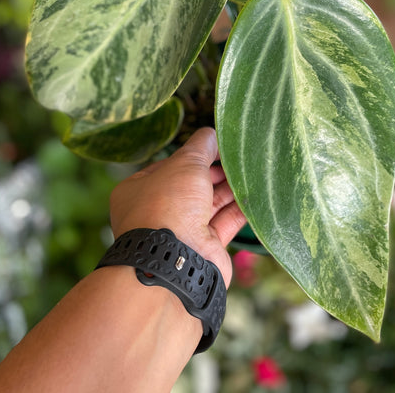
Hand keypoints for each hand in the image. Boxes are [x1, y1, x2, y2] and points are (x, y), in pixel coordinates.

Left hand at [109, 127, 245, 285]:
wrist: (175, 261)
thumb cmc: (169, 204)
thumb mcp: (185, 163)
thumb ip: (201, 146)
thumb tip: (212, 134)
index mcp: (139, 190)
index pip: (169, 166)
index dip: (194, 155)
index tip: (217, 146)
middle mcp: (158, 211)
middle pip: (192, 185)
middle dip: (215, 172)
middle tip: (239, 157)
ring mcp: (182, 232)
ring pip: (210, 204)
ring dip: (230, 188)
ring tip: (252, 170)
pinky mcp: (205, 248)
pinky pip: (225, 222)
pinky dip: (240, 209)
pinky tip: (255, 194)